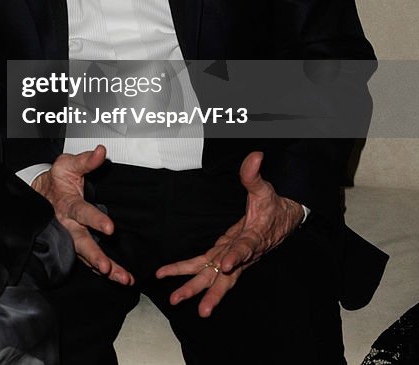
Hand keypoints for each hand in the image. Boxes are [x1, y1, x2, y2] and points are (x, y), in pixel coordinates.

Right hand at [32, 146, 133, 284]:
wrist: (39, 195)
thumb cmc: (56, 180)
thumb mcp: (67, 165)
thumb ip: (86, 161)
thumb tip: (101, 152)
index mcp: (67, 204)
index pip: (82, 212)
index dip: (95, 220)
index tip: (110, 228)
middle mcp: (68, 225)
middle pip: (80, 242)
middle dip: (94, 255)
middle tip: (106, 266)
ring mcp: (70, 238)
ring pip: (85, 256)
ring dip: (104, 268)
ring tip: (122, 278)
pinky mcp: (74, 246)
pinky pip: (86, 261)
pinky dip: (101, 272)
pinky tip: (116, 278)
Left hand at [155, 151, 303, 316]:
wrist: (284, 219)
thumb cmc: (273, 205)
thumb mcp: (265, 188)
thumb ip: (254, 174)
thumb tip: (255, 155)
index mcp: (254, 237)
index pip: (245, 248)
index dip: (236, 257)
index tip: (224, 265)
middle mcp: (243, 253)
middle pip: (225, 275)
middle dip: (209, 289)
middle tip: (195, 306)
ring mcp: (235, 258)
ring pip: (215, 279)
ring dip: (197, 290)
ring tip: (177, 301)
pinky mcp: (227, 258)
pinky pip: (209, 271)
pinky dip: (195, 279)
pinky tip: (179, 289)